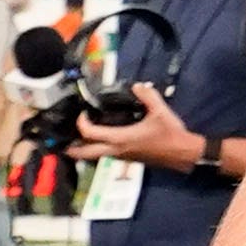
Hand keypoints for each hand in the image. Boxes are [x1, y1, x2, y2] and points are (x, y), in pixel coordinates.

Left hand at [70, 82, 191, 164]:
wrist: (182, 154)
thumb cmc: (170, 134)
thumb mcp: (161, 112)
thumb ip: (148, 96)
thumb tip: (137, 86)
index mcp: (120, 138)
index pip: (90, 133)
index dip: (81, 123)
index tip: (82, 113)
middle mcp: (116, 150)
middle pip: (86, 153)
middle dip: (72, 148)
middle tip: (62, 140)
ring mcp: (121, 157)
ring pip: (95, 155)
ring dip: (84, 149)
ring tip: (79, 138)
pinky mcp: (128, 159)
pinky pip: (105, 155)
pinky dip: (97, 148)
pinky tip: (101, 139)